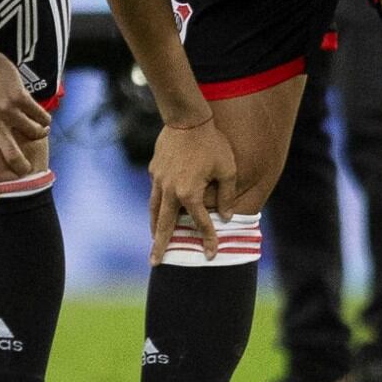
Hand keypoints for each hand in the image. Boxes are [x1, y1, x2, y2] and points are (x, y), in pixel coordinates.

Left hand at [0, 52, 51, 185]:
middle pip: (12, 154)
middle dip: (22, 167)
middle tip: (26, 171)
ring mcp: (7, 109)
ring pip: (32, 133)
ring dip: (37, 136)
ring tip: (37, 134)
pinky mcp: (19, 96)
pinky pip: (39, 114)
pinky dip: (43, 120)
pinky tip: (42, 121)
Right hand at [147, 108, 249, 251]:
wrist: (186, 119)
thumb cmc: (212, 143)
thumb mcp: (227, 169)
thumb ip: (226, 195)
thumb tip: (225, 216)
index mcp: (189, 193)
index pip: (200, 223)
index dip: (208, 239)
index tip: (211, 255)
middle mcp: (170, 191)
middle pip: (164, 225)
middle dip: (160, 246)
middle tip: (155, 263)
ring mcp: (159, 180)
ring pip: (154, 210)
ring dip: (155, 228)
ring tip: (154, 241)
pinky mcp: (154, 170)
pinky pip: (154, 194)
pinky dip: (156, 207)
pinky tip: (158, 211)